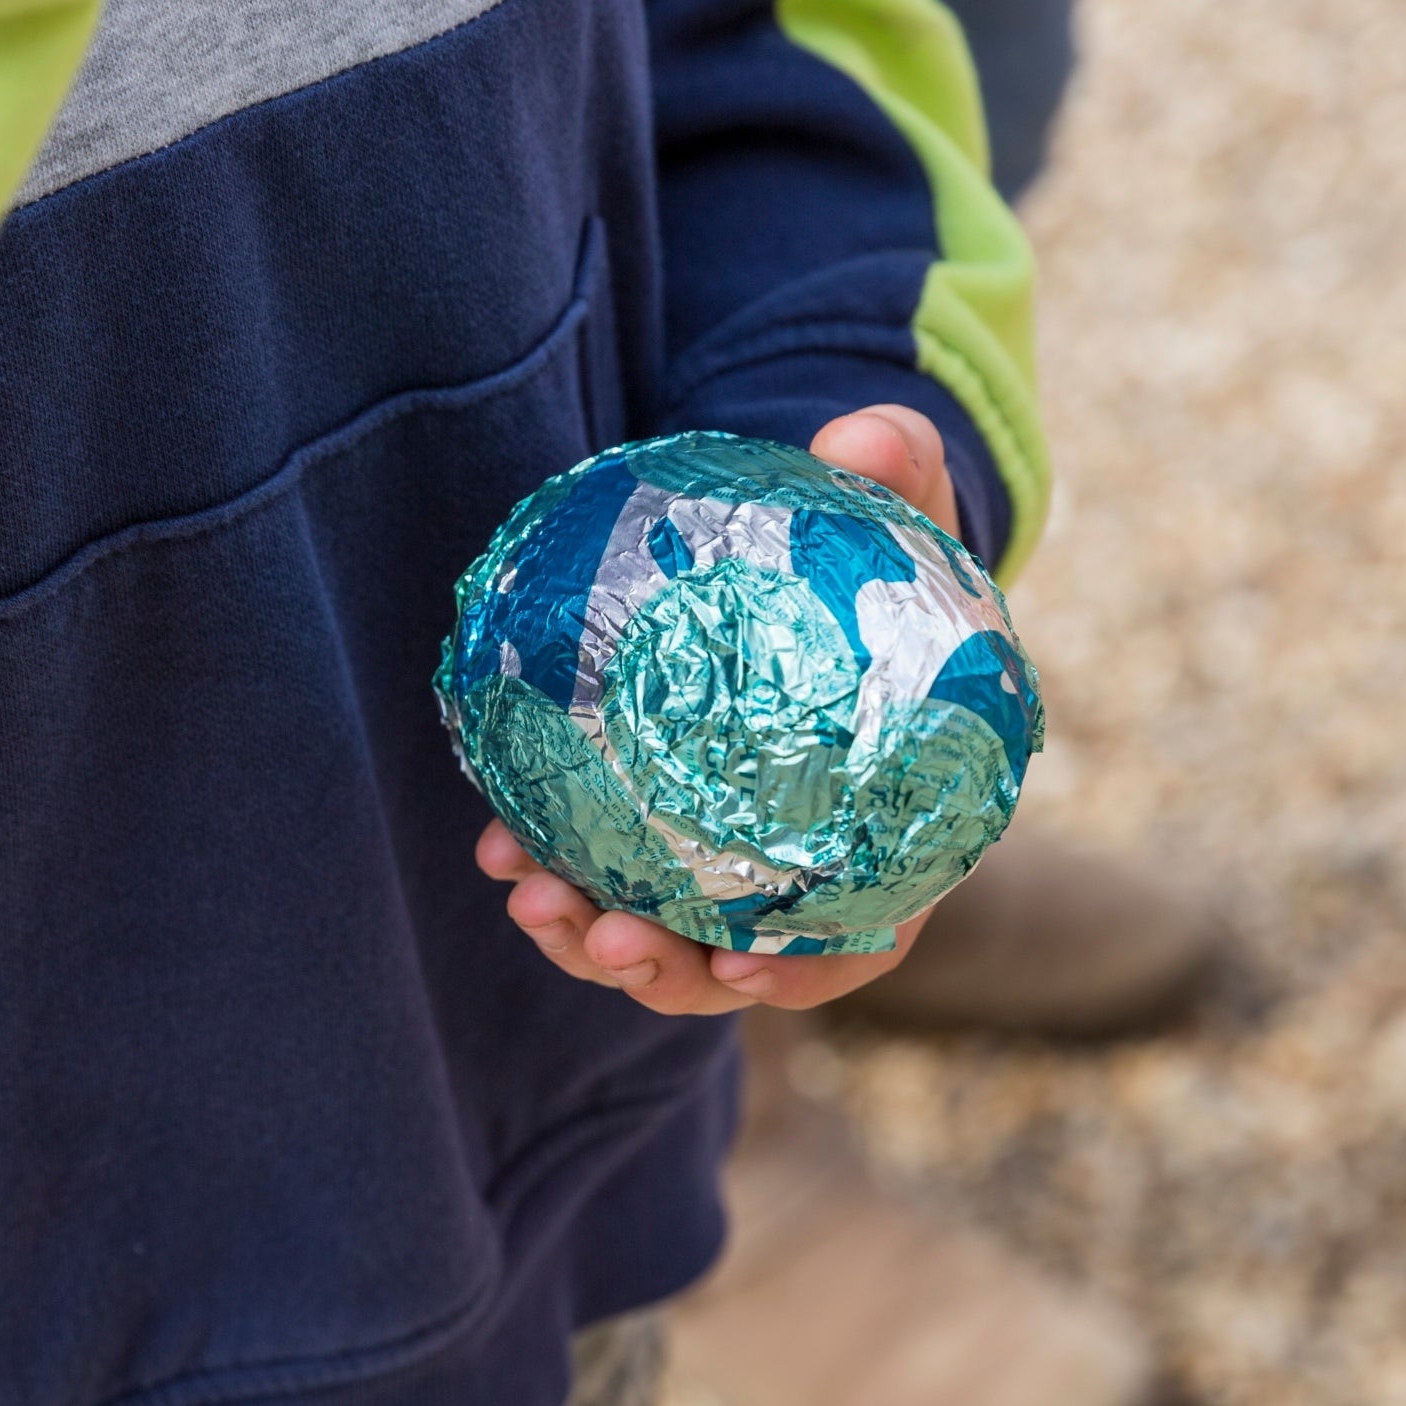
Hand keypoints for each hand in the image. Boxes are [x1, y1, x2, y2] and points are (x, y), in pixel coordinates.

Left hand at [484, 404, 958, 1013]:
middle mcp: (805, 873)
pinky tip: (498, 845)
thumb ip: (902, 472)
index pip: (858, 938)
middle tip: (604, 934)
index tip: (744, 971)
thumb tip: (865, 433)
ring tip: (529, 895)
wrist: (827, 579)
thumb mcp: (907, 513)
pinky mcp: (658, 841)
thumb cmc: (884, 566)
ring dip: (591, 935)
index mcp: (890, 836)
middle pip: (736, 961)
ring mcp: (724, 869)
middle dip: (665, 966)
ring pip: (658, 936)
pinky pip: (605, 874)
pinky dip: (554, 869)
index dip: (807, 968)